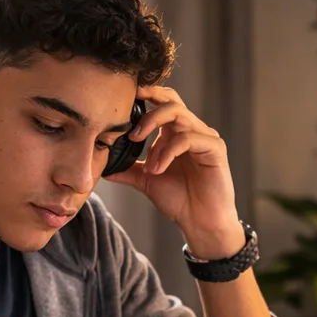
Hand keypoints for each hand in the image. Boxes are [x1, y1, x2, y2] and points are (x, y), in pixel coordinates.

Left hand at [103, 85, 243, 257]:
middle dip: (149, 108)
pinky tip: (158, 170)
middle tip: (132, 131)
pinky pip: (189, 139)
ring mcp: (205, 137)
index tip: (123, 98)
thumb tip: (101, 166)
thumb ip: (127, 169)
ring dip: (156, 136)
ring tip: (148, 163)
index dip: (145, 94)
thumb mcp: (146, 181)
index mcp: (175, 132)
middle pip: (171, 101)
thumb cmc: (179, 200)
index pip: (162, 102)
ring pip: (179, 116)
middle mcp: (191, 129)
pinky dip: (168, 152)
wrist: (200, 222)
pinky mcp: (215, 148)